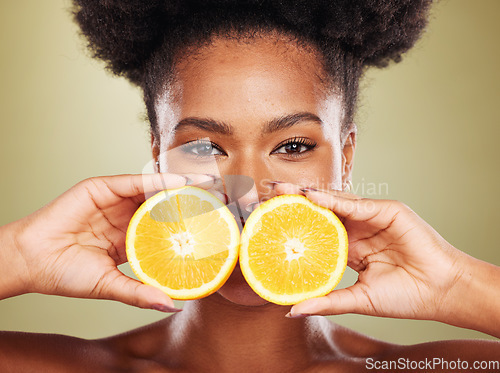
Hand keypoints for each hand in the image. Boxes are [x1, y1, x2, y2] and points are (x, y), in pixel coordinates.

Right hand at [0, 173, 214, 310]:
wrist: (31, 261)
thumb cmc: (66, 274)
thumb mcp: (110, 285)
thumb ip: (140, 292)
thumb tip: (172, 304)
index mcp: (130, 236)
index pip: (167, 225)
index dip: (191, 223)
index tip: (217, 223)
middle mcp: (126, 214)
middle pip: (165, 203)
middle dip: (193, 200)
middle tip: (222, 199)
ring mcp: (114, 199)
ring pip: (153, 188)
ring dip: (181, 186)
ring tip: (209, 186)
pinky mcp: (100, 187)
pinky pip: (133, 182)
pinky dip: (155, 181)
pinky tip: (179, 184)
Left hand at [275, 183, 499, 336]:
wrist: (441, 292)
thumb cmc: (406, 296)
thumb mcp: (358, 299)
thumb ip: (327, 301)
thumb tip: (292, 310)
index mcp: (351, 246)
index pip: (316, 231)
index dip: (293, 224)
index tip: (267, 221)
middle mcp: (358, 228)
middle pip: (321, 211)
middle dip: (294, 202)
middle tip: (266, 195)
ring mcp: (372, 217)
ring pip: (335, 202)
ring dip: (307, 195)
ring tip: (281, 190)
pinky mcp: (388, 211)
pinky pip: (356, 204)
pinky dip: (334, 200)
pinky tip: (311, 196)